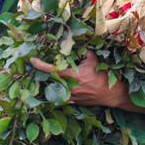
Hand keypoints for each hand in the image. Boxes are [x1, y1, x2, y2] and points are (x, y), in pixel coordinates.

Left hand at [30, 51, 144, 113]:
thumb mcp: (93, 59)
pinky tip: (56, 87)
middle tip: (35, 68)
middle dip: (41, 75)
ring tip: (43, 78)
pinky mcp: (73, 102)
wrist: (112, 94)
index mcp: (73, 75)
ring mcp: (71, 97)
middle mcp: (69, 87)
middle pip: (49, 81)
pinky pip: (61, 97)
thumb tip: (74, 42)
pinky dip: (57, 92)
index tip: (32, 60)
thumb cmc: (103, 75)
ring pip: (53, 91)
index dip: (40, 65)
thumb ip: (82, 51)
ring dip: (48, 84)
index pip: (52, 69)